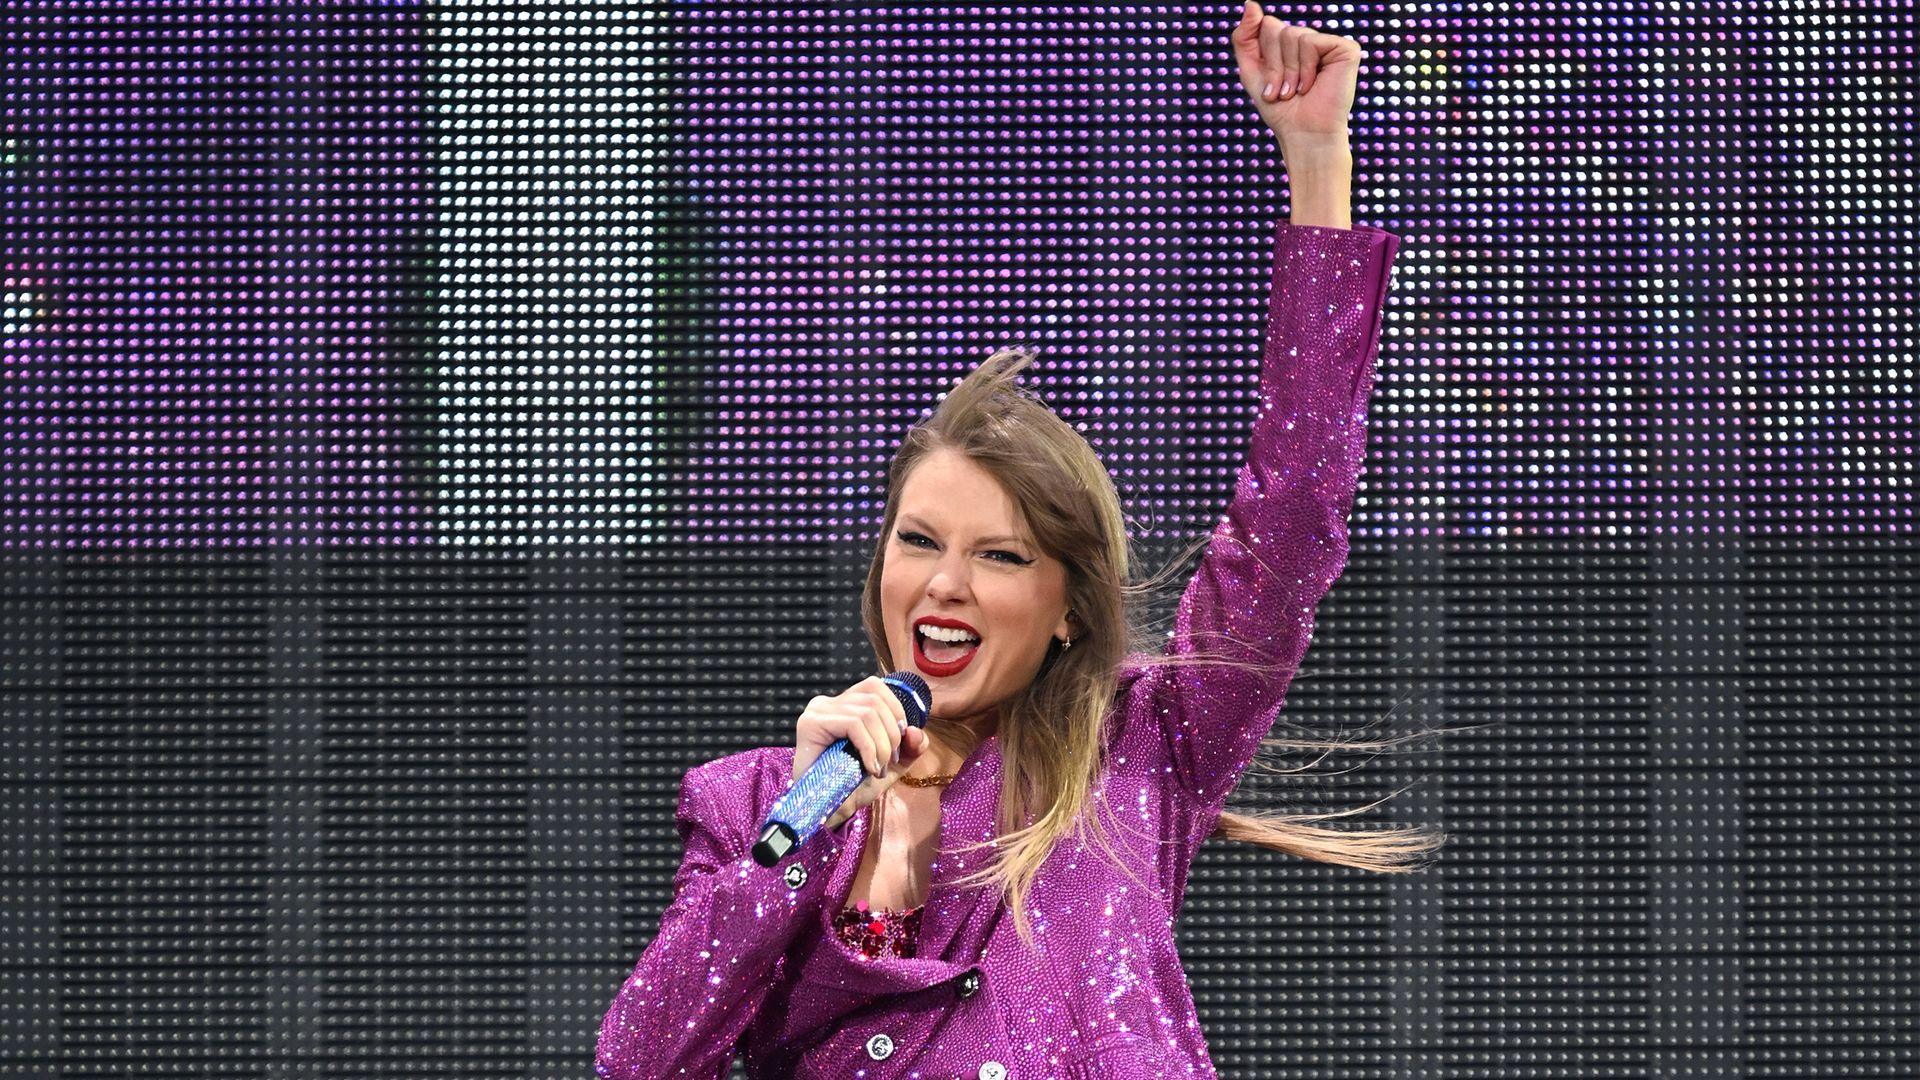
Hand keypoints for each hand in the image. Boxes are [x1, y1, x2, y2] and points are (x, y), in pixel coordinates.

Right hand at [793, 675, 932, 831]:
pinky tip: (869, 768)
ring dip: (882, 745)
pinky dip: (869, 748)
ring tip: (878, 769)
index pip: (875, 687)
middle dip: (891, 734)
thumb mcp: (892, 764)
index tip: (898, 744)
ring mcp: (817, 711)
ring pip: (867, 712)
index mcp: (844, 705)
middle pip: (874, 700)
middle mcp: (827, 702)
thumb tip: (916, 730)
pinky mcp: (811, 724)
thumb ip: (910, 747)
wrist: (829, 811)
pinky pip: (853, 725)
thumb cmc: (855, 786)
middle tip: (888, 763)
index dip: (895, 710)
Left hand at [1230, 1, 1365, 146]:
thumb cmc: (1280, 109)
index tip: (1269, 87)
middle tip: (1283, 91)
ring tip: (1296, 91)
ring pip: (1292, 34)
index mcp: (1290, 44)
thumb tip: (1251, 3)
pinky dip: (1306, 68)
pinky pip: (1310, 42)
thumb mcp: (1251, 72)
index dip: (1262, 57)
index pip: (1265, 25)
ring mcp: (1329, 42)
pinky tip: (1313, 85)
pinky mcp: (1345, 48)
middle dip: (1273, 64)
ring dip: (1288, 71)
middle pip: (1275, 27)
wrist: (1303, 134)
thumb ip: (1245, 37)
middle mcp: (1310, 40)